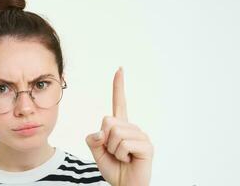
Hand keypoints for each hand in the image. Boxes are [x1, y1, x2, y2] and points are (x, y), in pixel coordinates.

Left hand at [85, 67, 153, 185]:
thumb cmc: (114, 169)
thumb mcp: (97, 153)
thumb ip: (93, 140)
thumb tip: (100, 132)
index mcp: (120, 127)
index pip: (119, 103)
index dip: (118, 87)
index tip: (119, 69)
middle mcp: (132, 128)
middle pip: (107, 121)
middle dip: (104, 140)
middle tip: (115, 153)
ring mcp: (140, 135)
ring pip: (114, 134)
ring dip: (113, 150)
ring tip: (123, 158)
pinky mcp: (146, 146)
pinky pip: (123, 144)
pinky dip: (121, 155)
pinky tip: (129, 160)